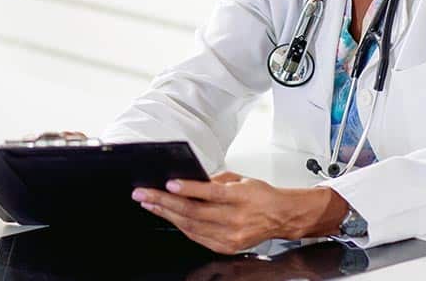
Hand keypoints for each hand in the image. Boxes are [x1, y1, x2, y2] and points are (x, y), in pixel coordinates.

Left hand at [130, 171, 348, 253]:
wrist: (281, 217)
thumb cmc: (261, 195)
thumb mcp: (240, 179)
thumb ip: (215, 180)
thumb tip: (188, 179)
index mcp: (242, 197)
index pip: (212, 193)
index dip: (189, 189)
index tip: (169, 183)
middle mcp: (237, 218)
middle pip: (195, 212)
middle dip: (164, 202)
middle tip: (143, 194)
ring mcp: (231, 236)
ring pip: (192, 226)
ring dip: (166, 214)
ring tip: (149, 204)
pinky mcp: (227, 247)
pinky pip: (197, 237)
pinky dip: (180, 226)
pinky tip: (167, 216)